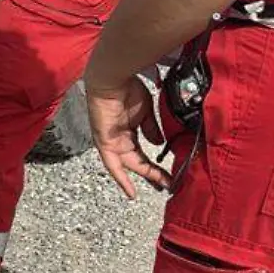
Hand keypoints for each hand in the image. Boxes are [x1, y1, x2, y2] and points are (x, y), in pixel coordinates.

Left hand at [85, 76, 170, 198]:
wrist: (113, 80)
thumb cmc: (128, 90)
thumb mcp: (144, 112)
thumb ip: (151, 129)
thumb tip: (159, 144)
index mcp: (128, 132)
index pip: (143, 153)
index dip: (154, 165)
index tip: (169, 175)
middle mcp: (119, 140)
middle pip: (138, 162)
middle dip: (153, 174)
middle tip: (169, 184)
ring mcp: (111, 143)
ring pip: (129, 166)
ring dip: (145, 176)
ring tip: (161, 186)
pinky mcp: (104, 144)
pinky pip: (112, 166)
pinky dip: (122, 179)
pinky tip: (132, 192)